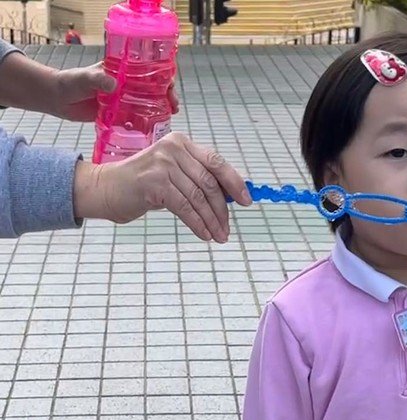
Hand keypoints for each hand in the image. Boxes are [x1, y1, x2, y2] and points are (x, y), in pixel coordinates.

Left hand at [52, 63, 179, 121]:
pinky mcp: (119, 114)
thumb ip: (98, 79)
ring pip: (148, 103)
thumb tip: (114, 85)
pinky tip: (154, 128)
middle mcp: (126, 85)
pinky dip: (147, 122)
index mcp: (122, 72)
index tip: (170, 86)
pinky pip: (137, 117)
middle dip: (167, 95)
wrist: (57, 99)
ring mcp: (124, 100)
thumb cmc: (70, 82)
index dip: (163, 77)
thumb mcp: (84, 78)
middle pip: (154, 88)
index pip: (148, 71)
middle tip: (173, 106)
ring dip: (161, 109)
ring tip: (170, 116)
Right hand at [73, 132, 251, 241]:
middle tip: (227, 229)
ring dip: (212, 221)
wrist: (107, 188)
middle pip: (209, 183)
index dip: (235, 183)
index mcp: (182, 143)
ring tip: (219, 236)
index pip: (216, 162)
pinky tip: (205, 235)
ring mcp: (163, 164)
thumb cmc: (144, 184)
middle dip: (222, 210)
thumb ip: (198, 179)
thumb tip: (231, 197)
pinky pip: (185, 208)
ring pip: (199, 198)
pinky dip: (198, 224)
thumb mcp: (174, 175)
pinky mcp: (154, 182)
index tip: (246, 202)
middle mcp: (173, 149)